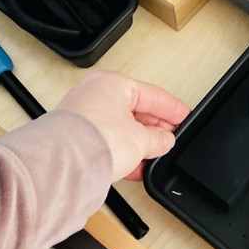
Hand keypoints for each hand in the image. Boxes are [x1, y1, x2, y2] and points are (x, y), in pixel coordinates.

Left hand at [56, 70, 189, 180]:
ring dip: (138, 144)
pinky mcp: (75, 136)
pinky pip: (107, 141)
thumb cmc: (95, 139)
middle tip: (170, 139)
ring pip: (120, 128)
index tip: (184, 116)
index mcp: (113, 83)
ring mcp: (82, 115)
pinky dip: (122, 152)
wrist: (63, 164)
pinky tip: (134, 166)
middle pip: (135, 111)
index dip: (172, 109)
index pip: (152, 94)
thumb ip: (159, 138)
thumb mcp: (141, 139)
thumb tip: (165, 140)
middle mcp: (94, 94)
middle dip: (154, 129)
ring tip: (153, 156)